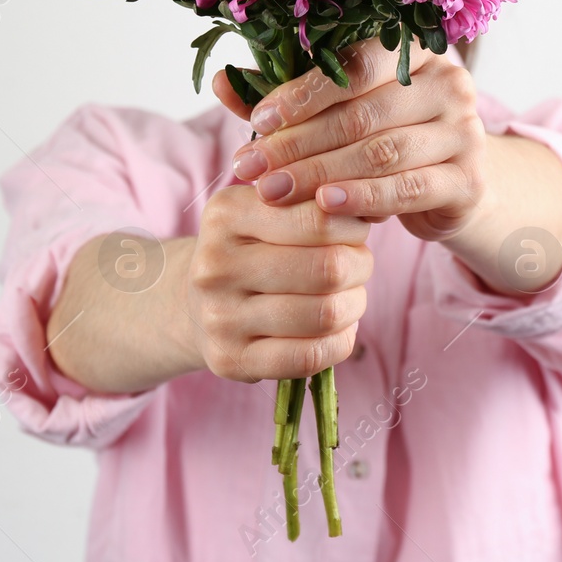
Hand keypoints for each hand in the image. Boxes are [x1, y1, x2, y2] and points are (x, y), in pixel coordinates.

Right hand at [183, 185, 371, 382]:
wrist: (194, 304)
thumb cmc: (251, 250)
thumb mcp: (267, 209)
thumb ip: (311, 201)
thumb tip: (368, 207)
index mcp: (227, 214)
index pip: (319, 218)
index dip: (353, 227)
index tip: (355, 231)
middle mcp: (216, 265)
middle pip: (329, 268)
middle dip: (360, 266)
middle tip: (358, 264)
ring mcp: (220, 318)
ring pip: (325, 314)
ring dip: (354, 305)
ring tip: (349, 296)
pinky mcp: (232, 360)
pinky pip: (310, 357)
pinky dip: (340, 342)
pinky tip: (337, 330)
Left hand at [213, 39, 493, 242]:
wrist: (452, 186)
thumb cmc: (384, 138)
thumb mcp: (338, 112)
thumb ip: (286, 97)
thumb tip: (222, 81)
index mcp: (415, 50)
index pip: (355, 62)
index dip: (302, 92)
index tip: (257, 122)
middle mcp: (447, 82)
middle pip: (362, 112)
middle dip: (298, 143)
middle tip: (251, 169)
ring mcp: (464, 131)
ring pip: (381, 152)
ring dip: (320, 173)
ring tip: (275, 191)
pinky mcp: (468, 179)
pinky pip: (409, 188)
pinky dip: (363, 198)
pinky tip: (325, 206)